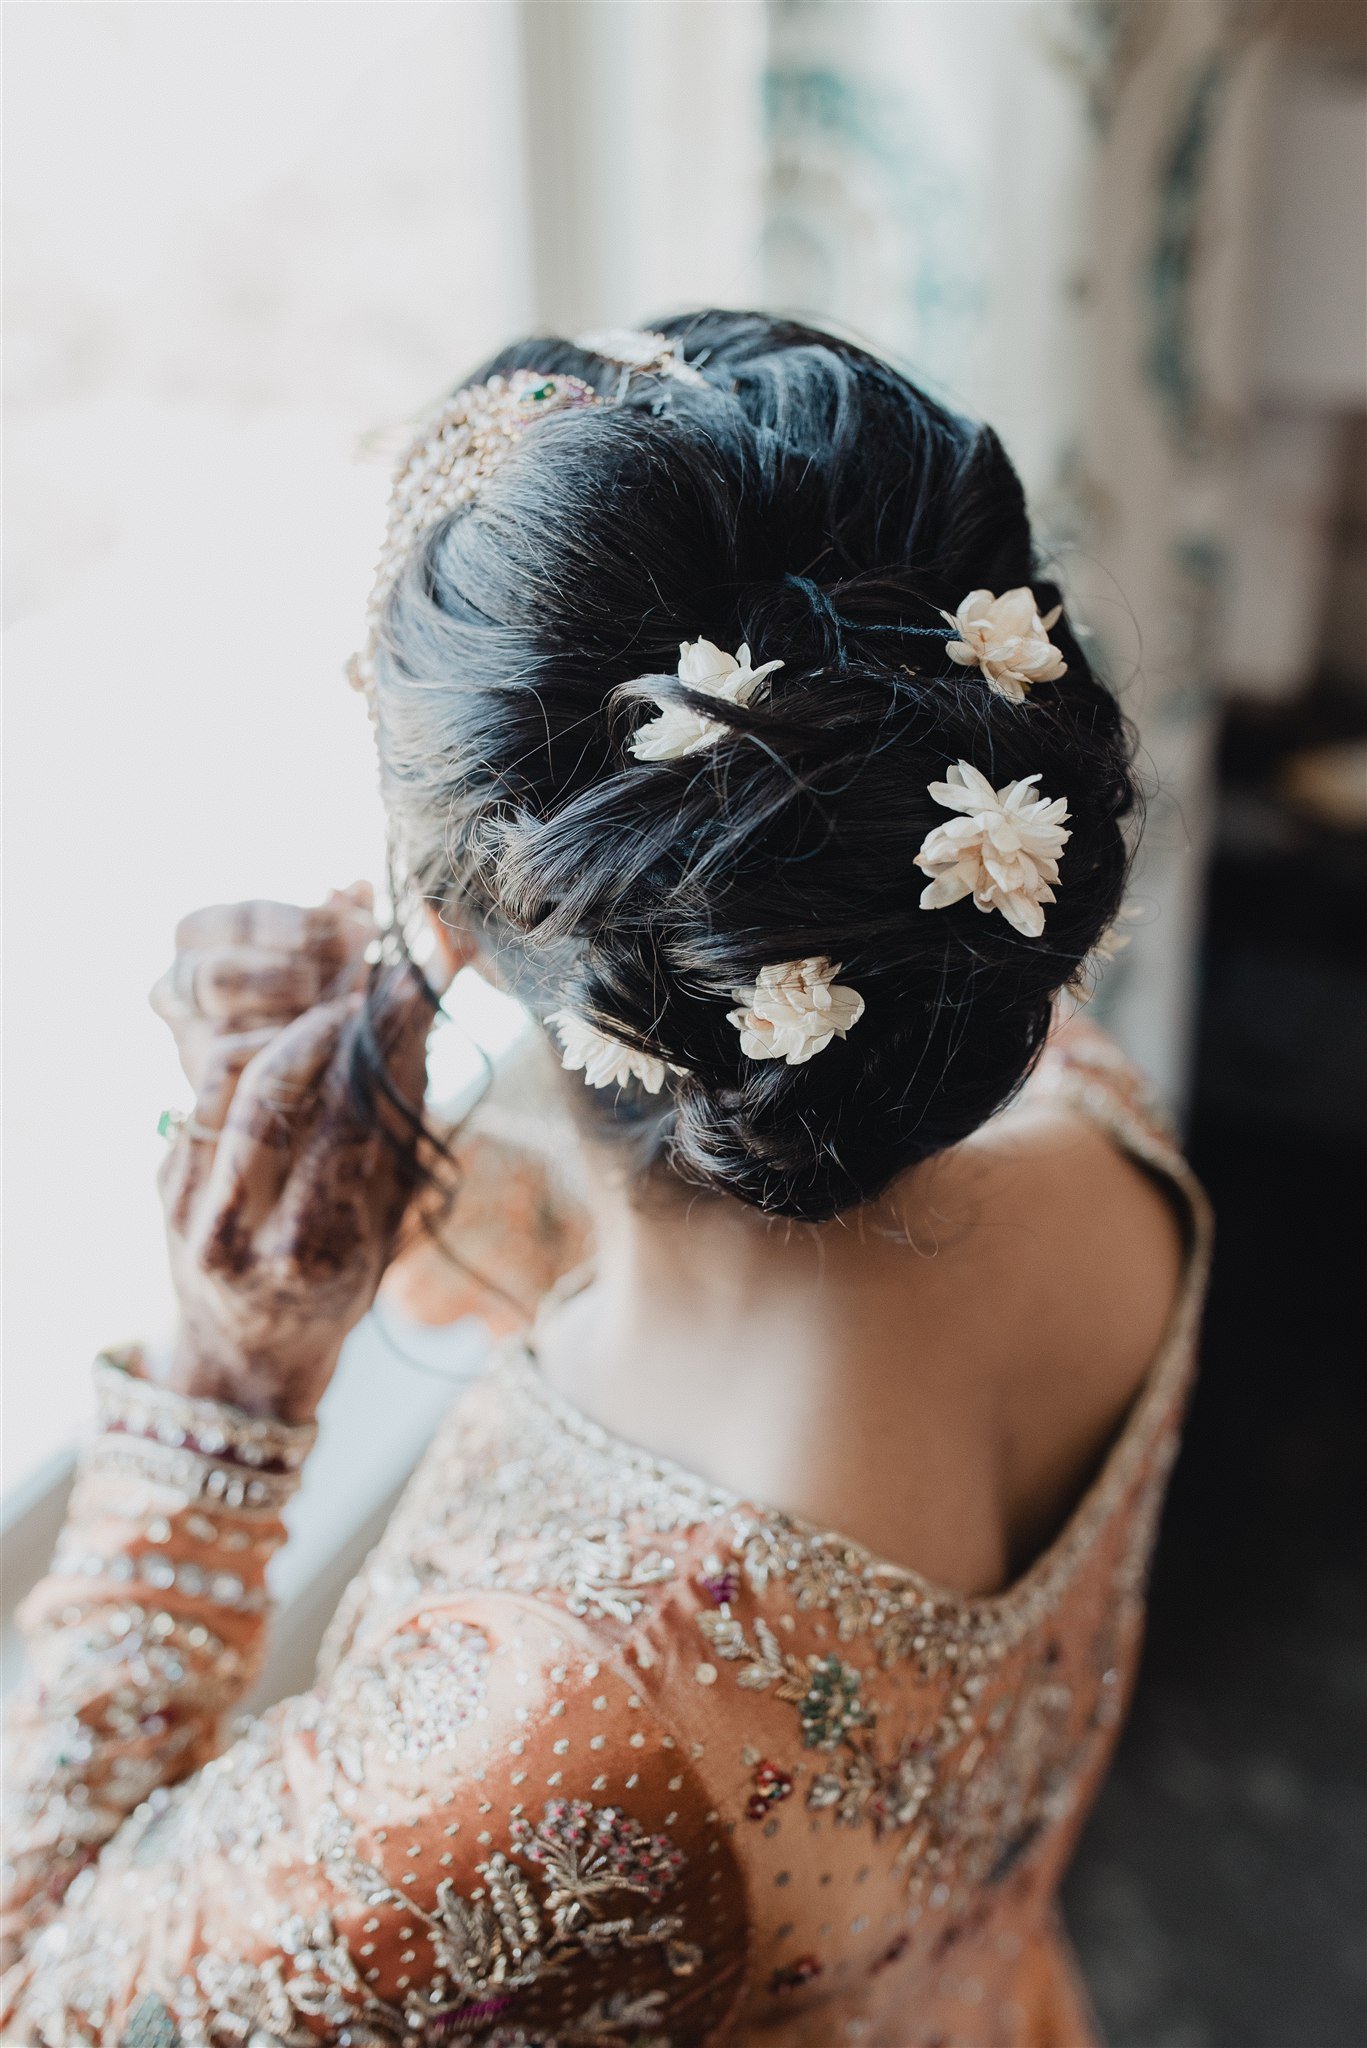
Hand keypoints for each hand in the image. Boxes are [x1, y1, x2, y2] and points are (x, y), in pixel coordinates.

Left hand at [152, 898, 435, 1420]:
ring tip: (321, 1024)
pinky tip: (285, 1056)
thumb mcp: (385, 1224)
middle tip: (360, 1000)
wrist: (248, 1359)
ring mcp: (187, 1209)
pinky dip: (249, 1061)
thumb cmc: (340, 1289)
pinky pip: (201, 1096)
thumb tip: (415, 1020)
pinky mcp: (161, 1184)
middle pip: (270, 1089)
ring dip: (278, 1034)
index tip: (406, 993)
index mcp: (310, 1253)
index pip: (346, 1120)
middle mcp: (238, 1233)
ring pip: (223, 1078)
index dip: (379, 1047)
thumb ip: (398, 1126)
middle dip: (321, 1026)